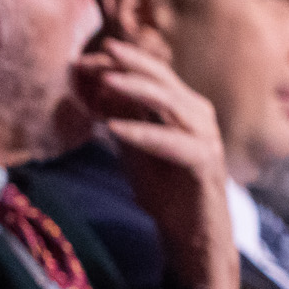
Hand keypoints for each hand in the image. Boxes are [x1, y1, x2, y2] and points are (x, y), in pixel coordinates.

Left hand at [73, 40, 240, 288]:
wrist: (190, 234)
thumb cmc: (164, 189)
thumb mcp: (133, 145)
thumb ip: (119, 116)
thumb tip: (93, 86)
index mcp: (181, 107)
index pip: (150, 73)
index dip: (119, 62)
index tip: (83, 58)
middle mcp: (196, 115)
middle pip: (161, 78)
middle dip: (128, 63)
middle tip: (97, 54)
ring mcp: (204, 137)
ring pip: (171, 102)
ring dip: (136, 90)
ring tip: (104, 82)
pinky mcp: (205, 163)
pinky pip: (172, 142)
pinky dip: (143, 133)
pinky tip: (113, 128)